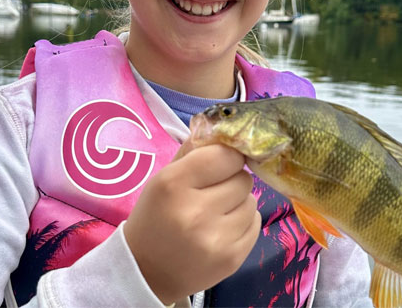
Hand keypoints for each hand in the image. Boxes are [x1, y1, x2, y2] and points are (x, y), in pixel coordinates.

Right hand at [124, 144, 260, 304]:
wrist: (145, 272)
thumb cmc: (156, 217)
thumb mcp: (163, 178)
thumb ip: (193, 152)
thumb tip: (224, 130)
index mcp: (173, 184)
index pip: (225, 155)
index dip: (226, 157)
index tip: (219, 164)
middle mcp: (195, 211)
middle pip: (243, 178)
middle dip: (232, 180)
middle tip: (213, 192)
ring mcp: (216, 239)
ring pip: (252, 201)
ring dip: (238, 203)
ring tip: (216, 213)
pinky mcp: (232, 259)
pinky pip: (256, 224)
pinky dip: (243, 223)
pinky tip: (222, 229)